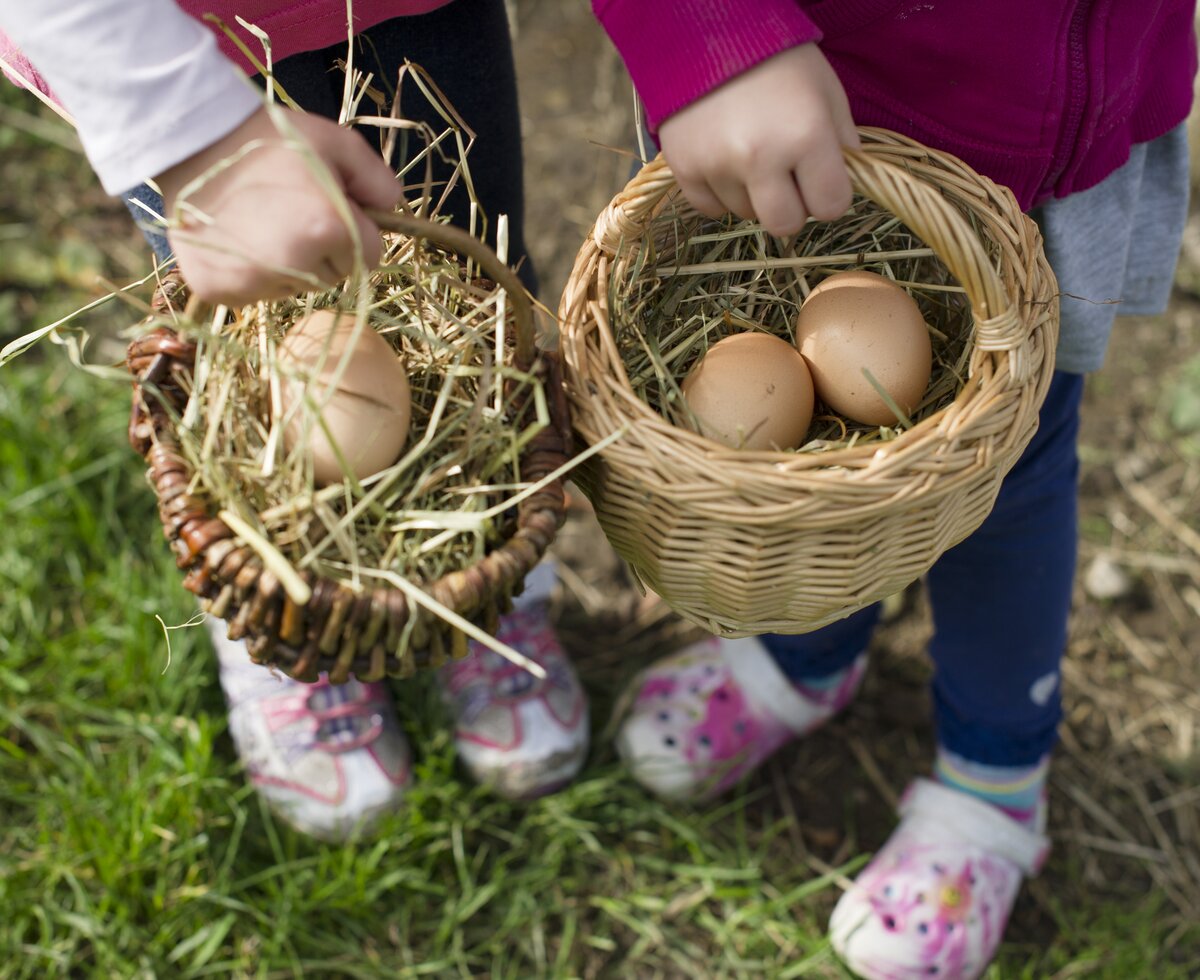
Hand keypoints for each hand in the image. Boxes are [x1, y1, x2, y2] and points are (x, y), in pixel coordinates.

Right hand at [155, 105, 402, 305]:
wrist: (194, 140)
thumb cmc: (271, 139)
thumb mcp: (337, 144)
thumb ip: (377, 180)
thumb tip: (393, 210)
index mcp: (329, 230)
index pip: (370, 257)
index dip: (353, 232)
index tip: (327, 209)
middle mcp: (294, 264)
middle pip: (332, 277)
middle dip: (322, 251)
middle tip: (290, 213)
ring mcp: (253, 281)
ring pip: (293, 287)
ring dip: (287, 264)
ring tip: (260, 222)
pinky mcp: (219, 290)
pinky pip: (253, 293)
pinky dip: (249, 273)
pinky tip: (235, 237)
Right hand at [657, 44, 858, 236]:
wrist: (706, 32)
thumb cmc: (776, 60)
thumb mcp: (825, 90)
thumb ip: (843, 141)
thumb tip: (845, 184)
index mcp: (806, 135)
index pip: (831, 207)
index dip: (829, 196)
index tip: (821, 180)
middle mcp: (760, 156)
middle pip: (785, 225)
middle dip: (792, 208)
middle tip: (787, 180)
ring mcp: (717, 165)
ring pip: (746, 214)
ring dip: (754, 195)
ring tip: (750, 154)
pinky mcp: (684, 168)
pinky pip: (711, 208)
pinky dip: (721, 193)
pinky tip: (726, 160)